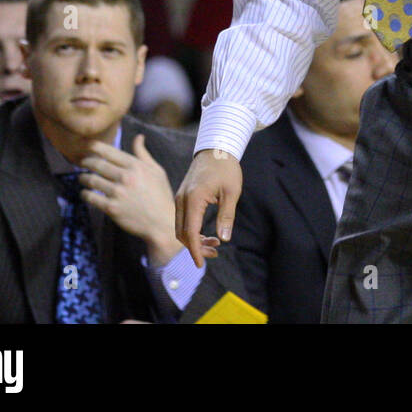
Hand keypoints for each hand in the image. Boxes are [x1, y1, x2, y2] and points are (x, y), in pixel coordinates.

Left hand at [80, 134, 211, 264]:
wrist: (162, 222)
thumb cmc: (160, 195)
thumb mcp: (156, 171)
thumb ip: (143, 154)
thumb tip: (138, 137)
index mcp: (136, 166)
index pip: (110, 151)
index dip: (95, 146)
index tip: (88, 145)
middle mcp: (126, 177)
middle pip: (97, 164)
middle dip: (86, 161)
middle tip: (82, 162)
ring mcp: (118, 193)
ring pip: (92, 180)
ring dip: (83, 177)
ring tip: (81, 177)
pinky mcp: (111, 208)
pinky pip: (91, 197)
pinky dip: (85, 194)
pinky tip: (85, 193)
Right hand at [175, 147, 242, 267]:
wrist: (216, 148)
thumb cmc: (226, 169)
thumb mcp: (232, 192)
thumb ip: (226, 216)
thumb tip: (224, 240)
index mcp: (194, 199)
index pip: (190, 232)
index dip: (195, 250)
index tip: (201, 264)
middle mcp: (182, 200)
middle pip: (182, 233)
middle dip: (195, 247)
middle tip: (214, 253)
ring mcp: (180, 198)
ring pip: (180, 227)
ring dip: (194, 239)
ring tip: (214, 244)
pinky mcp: (182, 197)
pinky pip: (182, 219)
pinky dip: (191, 230)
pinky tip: (206, 234)